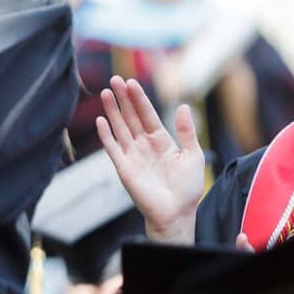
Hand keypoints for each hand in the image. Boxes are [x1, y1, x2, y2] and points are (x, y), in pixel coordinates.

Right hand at [95, 76, 203, 242]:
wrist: (176, 214)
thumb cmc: (187, 188)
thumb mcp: (193, 155)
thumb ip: (186, 131)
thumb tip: (184, 106)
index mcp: (161, 141)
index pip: (147, 114)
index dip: (139, 99)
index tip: (131, 82)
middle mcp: (144, 145)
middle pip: (130, 117)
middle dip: (122, 99)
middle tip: (114, 79)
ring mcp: (132, 156)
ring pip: (120, 128)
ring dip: (112, 111)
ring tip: (104, 93)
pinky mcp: (124, 169)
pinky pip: (113, 149)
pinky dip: (106, 135)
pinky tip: (101, 120)